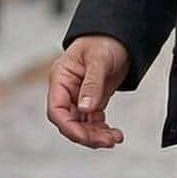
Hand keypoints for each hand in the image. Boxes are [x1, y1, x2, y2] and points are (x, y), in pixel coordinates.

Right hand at [47, 34, 130, 148]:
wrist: (120, 36)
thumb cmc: (104, 40)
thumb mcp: (98, 60)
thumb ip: (92, 84)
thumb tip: (85, 108)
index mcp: (61, 78)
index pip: (56, 110)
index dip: (69, 127)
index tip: (86, 137)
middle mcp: (67, 90)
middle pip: (69, 122)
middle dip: (87, 135)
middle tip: (109, 141)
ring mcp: (79, 96)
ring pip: (81, 125)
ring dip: (96, 135)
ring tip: (115, 138)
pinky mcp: (92, 100)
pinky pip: (92, 121)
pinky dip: (102, 129)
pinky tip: (113, 133)